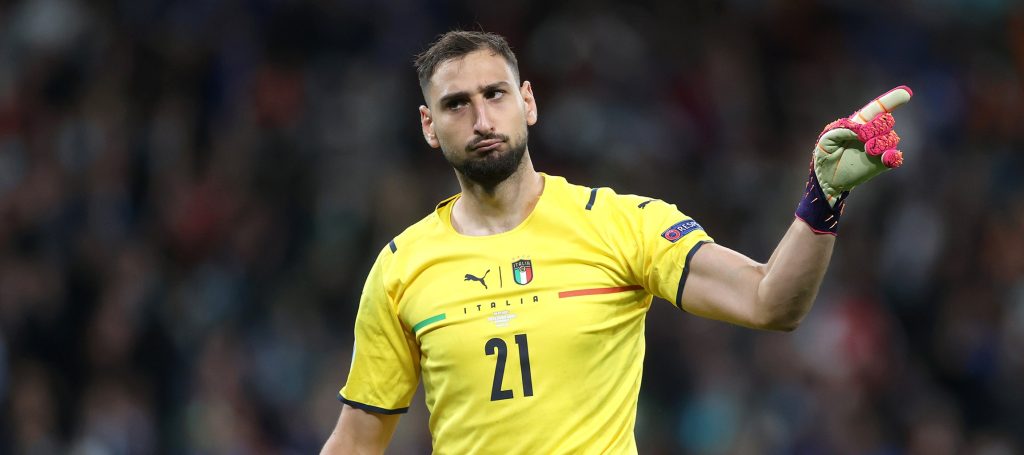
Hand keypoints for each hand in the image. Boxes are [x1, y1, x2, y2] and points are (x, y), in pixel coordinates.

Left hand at [813, 86, 912, 206]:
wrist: (828, 178)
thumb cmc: (826, 154)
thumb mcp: (827, 139)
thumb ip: (842, 130)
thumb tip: (862, 130)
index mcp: (860, 122)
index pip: (878, 108)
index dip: (891, 100)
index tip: (905, 93)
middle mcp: (874, 132)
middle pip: (886, 121)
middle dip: (877, 127)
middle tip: (863, 138)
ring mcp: (880, 147)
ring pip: (891, 138)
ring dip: (879, 143)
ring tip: (866, 150)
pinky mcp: (883, 163)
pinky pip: (895, 157)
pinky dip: (893, 156)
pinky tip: (886, 158)